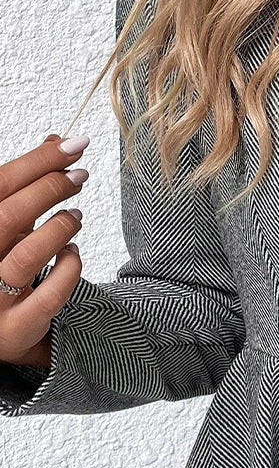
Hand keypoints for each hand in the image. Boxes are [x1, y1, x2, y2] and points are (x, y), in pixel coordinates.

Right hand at [0, 133, 88, 367]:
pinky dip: (68, 269)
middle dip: (50, 189)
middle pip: (9, 215)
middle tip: (80, 176)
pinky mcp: (15, 327)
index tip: (74, 145)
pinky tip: (73, 252)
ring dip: (60, 228)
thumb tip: (56, 140)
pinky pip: (50, 296)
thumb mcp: (8, 221)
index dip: (38, 161)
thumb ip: (27, 186)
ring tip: (75, 215)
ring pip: (27, 256)